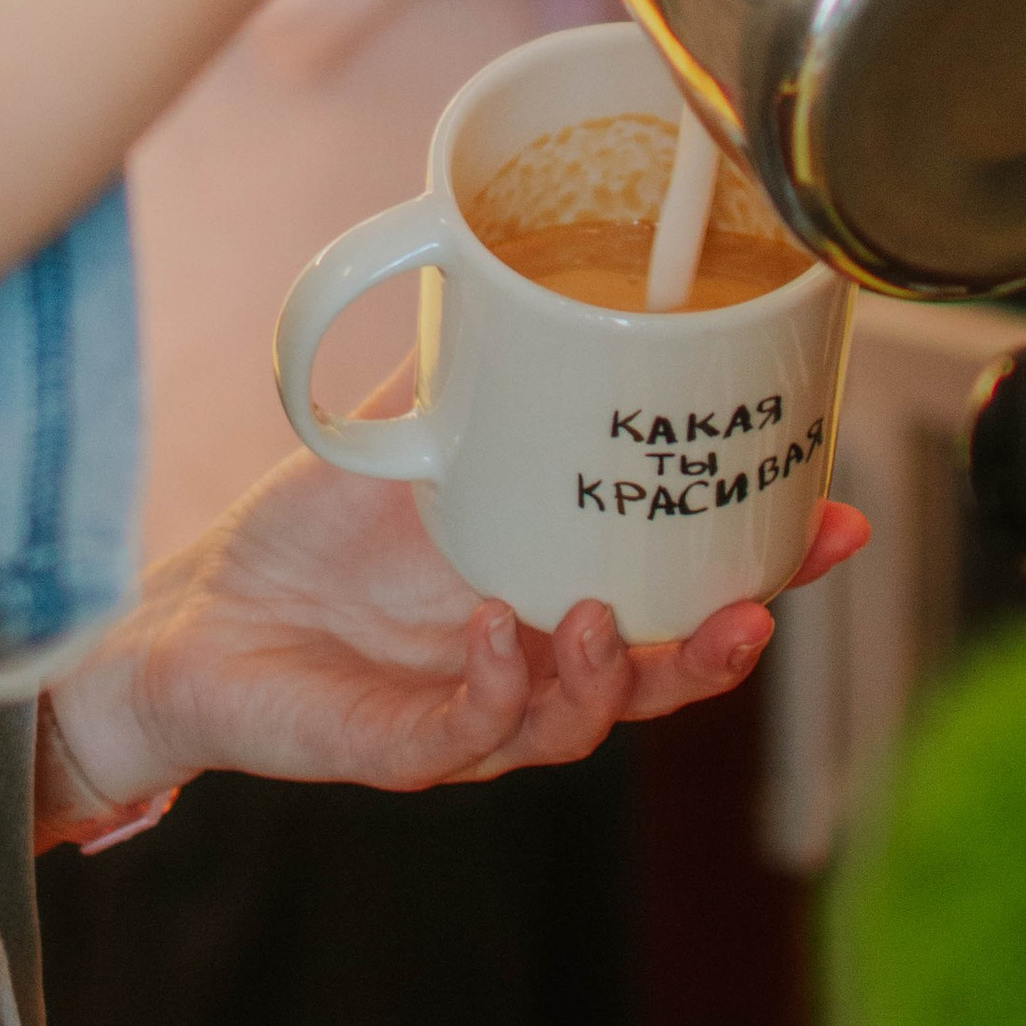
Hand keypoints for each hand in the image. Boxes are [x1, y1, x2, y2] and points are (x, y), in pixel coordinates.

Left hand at [39, 405, 867, 835]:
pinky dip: (501, 690)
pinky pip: (471, 735)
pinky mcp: (398, 747)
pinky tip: (504, 633)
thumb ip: (466, 382)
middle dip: (719, 650)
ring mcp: (469, 714)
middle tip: (760, 611)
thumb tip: (526, 279)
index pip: (676, 594)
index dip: (759, 570)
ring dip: (612, 675)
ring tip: (607, 616)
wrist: (189, 618)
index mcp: (547, 592)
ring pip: (579, 723)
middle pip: (658, 679)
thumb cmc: (301, 539)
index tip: (837, 524)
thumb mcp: (401, 446)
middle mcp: (525, 664)